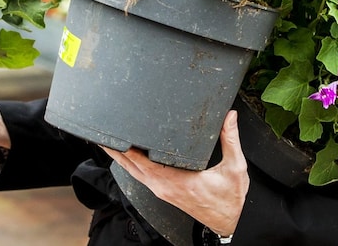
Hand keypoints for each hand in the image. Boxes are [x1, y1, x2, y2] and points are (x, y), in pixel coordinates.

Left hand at [103, 110, 248, 237]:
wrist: (228, 221)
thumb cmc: (229, 200)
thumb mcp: (234, 168)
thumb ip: (230, 140)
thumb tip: (229, 116)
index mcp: (177, 180)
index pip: (144, 161)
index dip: (128, 146)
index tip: (119, 129)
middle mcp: (164, 186)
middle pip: (131, 165)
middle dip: (116, 147)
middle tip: (103, 128)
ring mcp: (161, 190)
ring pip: (132, 171)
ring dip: (120, 155)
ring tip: (107, 138)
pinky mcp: (163, 191)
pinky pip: (139, 175)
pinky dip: (130, 163)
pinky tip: (126, 153)